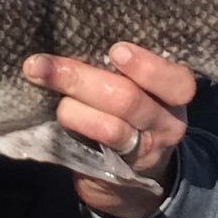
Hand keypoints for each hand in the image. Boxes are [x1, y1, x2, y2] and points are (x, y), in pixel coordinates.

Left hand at [21, 42, 195, 217]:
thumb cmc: (132, 113)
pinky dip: (72, 131)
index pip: (178, 82)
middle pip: (128, 100)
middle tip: (39, 65)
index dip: (148, 67)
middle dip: (80, 79)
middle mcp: (166, 124)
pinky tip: (51, 117)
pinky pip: (93, 151)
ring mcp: (144, 152)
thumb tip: (73, 40)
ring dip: (71, 109)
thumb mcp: (142, 89)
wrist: (134, 178)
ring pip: (110, 129)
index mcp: (175, 95)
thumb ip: (121, 69)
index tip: (115, 50)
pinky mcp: (119, 172)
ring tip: (41, 90)